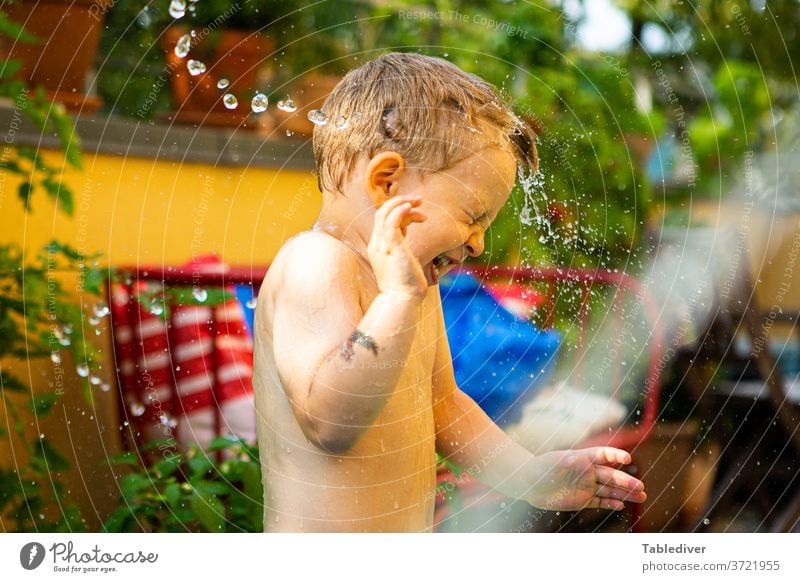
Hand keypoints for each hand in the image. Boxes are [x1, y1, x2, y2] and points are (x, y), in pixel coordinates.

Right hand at [368, 195, 427, 298]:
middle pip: (381, 212)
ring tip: (419, 201)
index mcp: (378, 247)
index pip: (383, 220)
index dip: (400, 212)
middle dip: (399, 201)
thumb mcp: (402, 259)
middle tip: (418, 200)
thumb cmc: (406, 284)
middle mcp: (376, 244)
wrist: (402, 300)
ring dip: (402, 202)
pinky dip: (400, 211)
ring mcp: (382, 245)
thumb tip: (408, 233)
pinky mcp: (391, 247)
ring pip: (384, 213)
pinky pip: (391, 222)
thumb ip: (402, 245)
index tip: (418, 213)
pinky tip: (412, 208)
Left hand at [524, 447, 645, 510]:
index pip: (602, 455)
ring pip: (610, 490)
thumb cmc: (538, 469)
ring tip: (642, 496)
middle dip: (626, 481)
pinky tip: (622, 505)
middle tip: (641, 487)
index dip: (615, 455)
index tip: (627, 458)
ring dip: (625, 493)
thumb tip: (575, 459)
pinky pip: (600, 502)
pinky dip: (611, 504)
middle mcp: (588, 472)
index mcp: (581, 458)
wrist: (529, 484)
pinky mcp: (583, 500)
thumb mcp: (548, 464)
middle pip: (611, 476)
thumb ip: (562, 463)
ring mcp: (587, 486)